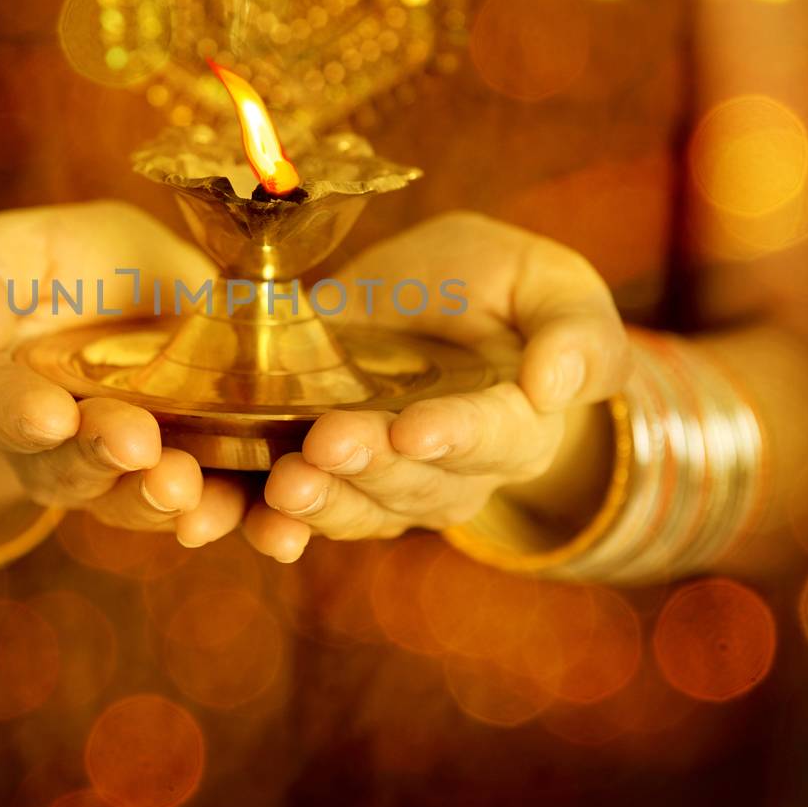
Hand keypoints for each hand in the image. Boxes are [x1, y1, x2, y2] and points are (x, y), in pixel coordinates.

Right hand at [0, 201, 245, 545]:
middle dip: (106, 457)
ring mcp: (127, 470)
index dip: (22, 415)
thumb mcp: (12, 253)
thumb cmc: (58, 269)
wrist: (134, 292)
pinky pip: (216, 504)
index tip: (50, 415)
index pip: (1, 408)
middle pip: (73, 467)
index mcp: (2, 391)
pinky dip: (241, 516)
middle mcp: (59, 448)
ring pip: (141, 498)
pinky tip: (270, 524)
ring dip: (166, 498)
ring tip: (190, 488)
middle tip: (137, 446)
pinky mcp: (197, 473)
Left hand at [243, 211, 630, 561]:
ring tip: (283, 484)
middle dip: (369, 467)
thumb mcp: (549, 284)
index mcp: (516, 423)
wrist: (431, 303)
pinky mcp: (322, 475)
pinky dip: (261, 521)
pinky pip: (294, 513)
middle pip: (413, 484)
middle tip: (327, 444)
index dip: (454, 436)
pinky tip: (232, 519)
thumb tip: (559, 385)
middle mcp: (451, 471)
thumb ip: (575, 331)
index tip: (416, 429)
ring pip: (354, 508)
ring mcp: (383, 482)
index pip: (492, 438)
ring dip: (315, 503)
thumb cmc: (502, 289)